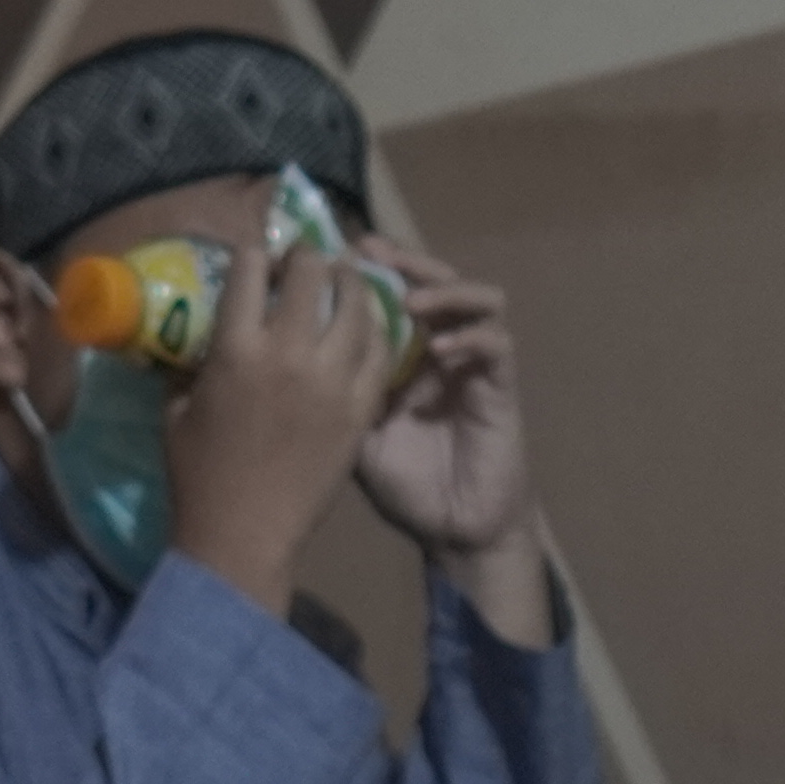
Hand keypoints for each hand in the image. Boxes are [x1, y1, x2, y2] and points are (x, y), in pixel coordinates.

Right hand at [161, 231, 409, 615]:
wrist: (245, 536)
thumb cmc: (199, 477)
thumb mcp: (177, 409)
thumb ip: (190, 365)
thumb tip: (194, 336)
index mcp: (235, 348)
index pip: (251, 267)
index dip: (256, 253)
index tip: (259, 260)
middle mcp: (288, 352)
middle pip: (311, 272)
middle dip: (308, 257)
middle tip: (307, 264)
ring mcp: (332, 380)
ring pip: (357, 304)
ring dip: (351, 283)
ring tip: (346, 281)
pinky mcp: (361, 408)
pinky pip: (380, 351)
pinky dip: (376, 330)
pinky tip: (369, 325)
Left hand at [350, 242, 552, 644]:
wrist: (454, 531)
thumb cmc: (405, 488)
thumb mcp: (350, 435)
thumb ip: (332, 394)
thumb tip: (283, 356)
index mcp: (405, 354)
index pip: (394, 290)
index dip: (369, 267)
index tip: (334, 252)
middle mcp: (442, 349)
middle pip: (435, 279)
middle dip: (407, 260)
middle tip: (374, 252)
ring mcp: (474, 364)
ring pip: (478, 297)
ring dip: (445, 290)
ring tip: (411, 301)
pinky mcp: (501, 387)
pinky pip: (496, 344)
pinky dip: (470, 337)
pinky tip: (439, 350)